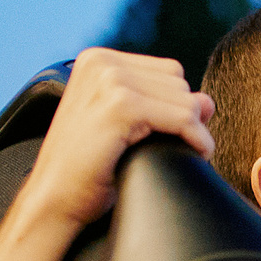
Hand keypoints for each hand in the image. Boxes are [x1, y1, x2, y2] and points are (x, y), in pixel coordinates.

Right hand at [18, 49, 214, 229]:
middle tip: (178, 147)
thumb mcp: (120, 125)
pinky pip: (183, 118)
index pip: (168, 71)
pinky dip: (196, 138)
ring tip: (182, 152)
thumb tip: (208, 100)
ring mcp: (110, 81)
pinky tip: (195, 154)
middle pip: (178, 82)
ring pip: (185, 100)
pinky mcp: (121, 107)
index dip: (176, 104)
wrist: (52, 200)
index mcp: (97, 60)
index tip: (173, 133)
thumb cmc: (86, 170)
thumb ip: (158, 103)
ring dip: (193, 130)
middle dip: (184, 117)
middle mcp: (101, 63)